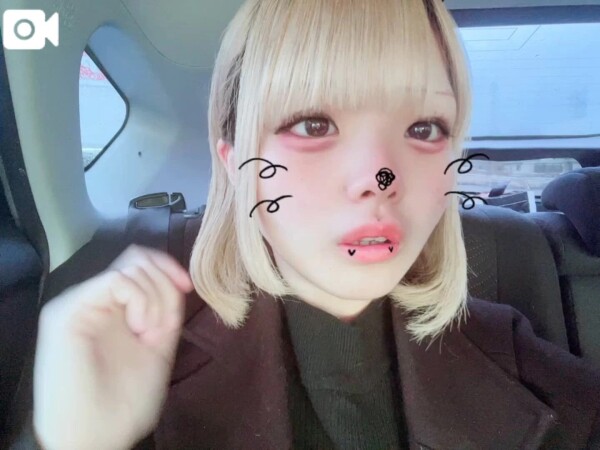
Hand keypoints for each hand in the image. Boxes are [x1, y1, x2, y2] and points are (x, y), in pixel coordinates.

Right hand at [32, 244, 193, 449]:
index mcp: (117, 308)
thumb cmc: (124, 401)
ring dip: (154, 296)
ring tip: (147, 331)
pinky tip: (139, 326)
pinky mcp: (68, 310)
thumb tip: (178, 281)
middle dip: (164, 285)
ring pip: (130, 266)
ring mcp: (81, 302)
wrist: (96, 436)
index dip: (169, 268)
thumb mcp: (158, 347)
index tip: (187, 287)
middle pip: (138, 258)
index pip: (141, 264)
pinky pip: (116, 280)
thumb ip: (165, 312)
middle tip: (161, 324)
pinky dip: (139, 298)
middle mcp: (97, 300)